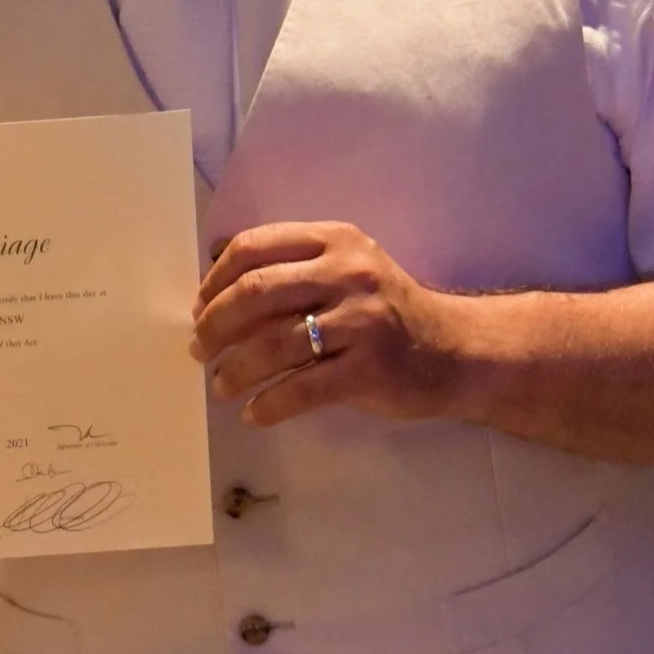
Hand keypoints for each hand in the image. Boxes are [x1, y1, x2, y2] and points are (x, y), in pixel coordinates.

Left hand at [192, 221, 467, 427]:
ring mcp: (361, 321)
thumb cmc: (386, 312)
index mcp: (334, 240)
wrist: (454, 351)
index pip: (254, 247)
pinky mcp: (369, 369)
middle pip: (255, 293)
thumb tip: (214, 290)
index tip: (199, 308)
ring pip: (272, 344)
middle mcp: (347, 272)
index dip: (215, 280)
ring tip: (222, 386)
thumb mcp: (346, 271)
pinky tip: (255, 413)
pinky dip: (269, 404)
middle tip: (198, 349)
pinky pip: (301, 388)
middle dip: (215, 325)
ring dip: (235, 370)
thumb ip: (293, 271)